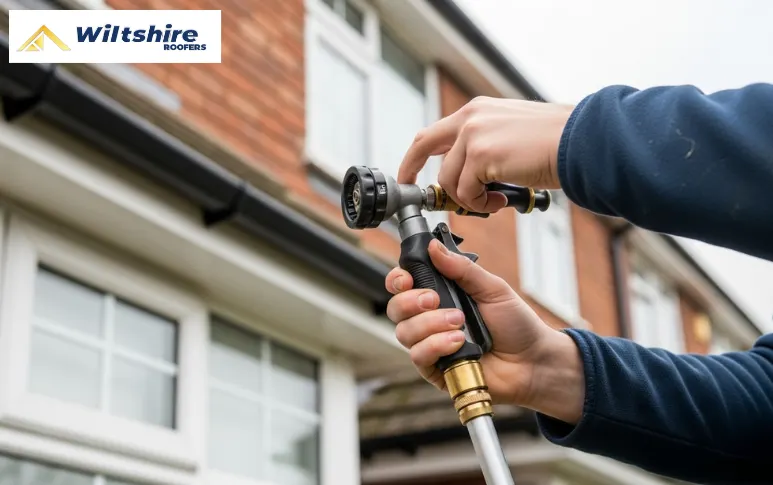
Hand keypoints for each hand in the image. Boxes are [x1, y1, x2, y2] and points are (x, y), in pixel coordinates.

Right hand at [385, 239, 584, 423]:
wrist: (533, 360)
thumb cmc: (516, 324)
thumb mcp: (492, 288)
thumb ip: (462, 268)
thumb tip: (434, 247)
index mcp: (441, 295)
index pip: (403, 285)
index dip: (398, 280)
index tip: (407, 278)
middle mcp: (430, 319)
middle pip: (396, 308)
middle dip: (411, 301)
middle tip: (435, 300)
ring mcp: (431, 344)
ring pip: (405, 332)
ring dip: (430, 325)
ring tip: (459, 324)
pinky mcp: (435, 370)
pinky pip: (418, 356)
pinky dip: (435, 346)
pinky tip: (458, 343)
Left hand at [398, 96, 574, 212]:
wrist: (580, 141)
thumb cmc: (555, 142)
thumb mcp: (510, 134)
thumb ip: (485, 146)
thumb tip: (469, 174)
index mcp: (477, 110)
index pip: (435, 132)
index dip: (417, 155)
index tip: (410, 173)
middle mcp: (470, 118)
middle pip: (423, 145)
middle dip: (412, 170)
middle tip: (416, 194)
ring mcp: (473, 135)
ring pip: (449, 179)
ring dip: (468, 198)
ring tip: (495, 199)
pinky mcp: (481, 156)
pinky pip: (465, 191)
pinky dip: (480, 203)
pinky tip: (501, 200)